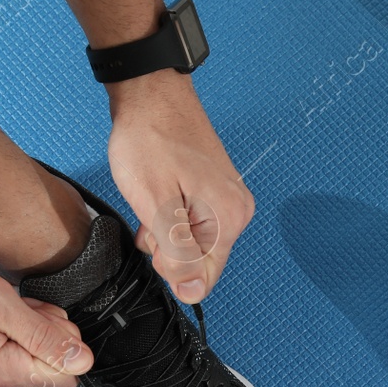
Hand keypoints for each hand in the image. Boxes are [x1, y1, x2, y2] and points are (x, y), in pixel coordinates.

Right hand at [0, 245, 94, 386]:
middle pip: (45, 369)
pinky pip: (2, 358)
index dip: (65, 344)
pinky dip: (5, 334)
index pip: (61, 376)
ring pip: (25, 361)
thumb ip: (42, 334)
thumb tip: (80, 360)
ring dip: (23, 331)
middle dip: (44, 335)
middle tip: (17, 305)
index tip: (44, 317)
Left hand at [107, 71, 252, 303]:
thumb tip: (192, 292)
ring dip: (166, 232)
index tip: (154, 238)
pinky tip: (157, 196)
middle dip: (167, 248)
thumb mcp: (155, 205)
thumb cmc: (150, 139)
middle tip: (150, 214)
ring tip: (152, 199)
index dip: (170, 269)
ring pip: (192, 242)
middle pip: (199, 261)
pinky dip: (170, 218)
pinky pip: (193, 223)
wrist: (150, 94)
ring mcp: (229, 199)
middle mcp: (237, 212)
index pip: (203, 279)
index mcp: (228, 220)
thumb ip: (177, 254)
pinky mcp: (216, 190)